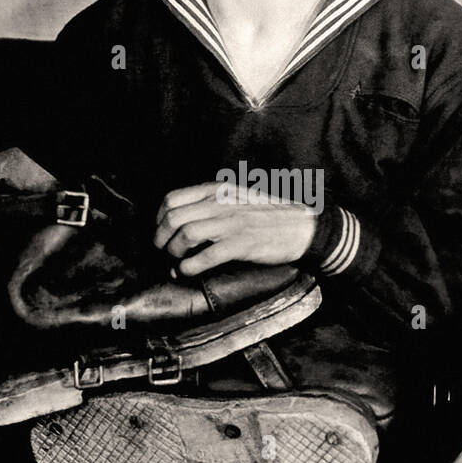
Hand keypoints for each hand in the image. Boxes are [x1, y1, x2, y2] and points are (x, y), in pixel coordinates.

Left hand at [153, 182, 317, 276]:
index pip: (171, 199)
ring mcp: (232, 222)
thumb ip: (210, 205)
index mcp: (217, 190)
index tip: (160, 234)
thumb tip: (182, 225)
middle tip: (164, 253)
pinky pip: (206, 255)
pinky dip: (190, 266)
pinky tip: (187, 272)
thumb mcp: (236, 198)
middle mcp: (220, 203)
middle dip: (161, 240)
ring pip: (185, 235)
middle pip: (173, 218)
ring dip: (174, 253)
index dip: (158, 220)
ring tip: (177, 262)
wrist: (302, 226)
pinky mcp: (243, 243)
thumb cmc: (268, 215)